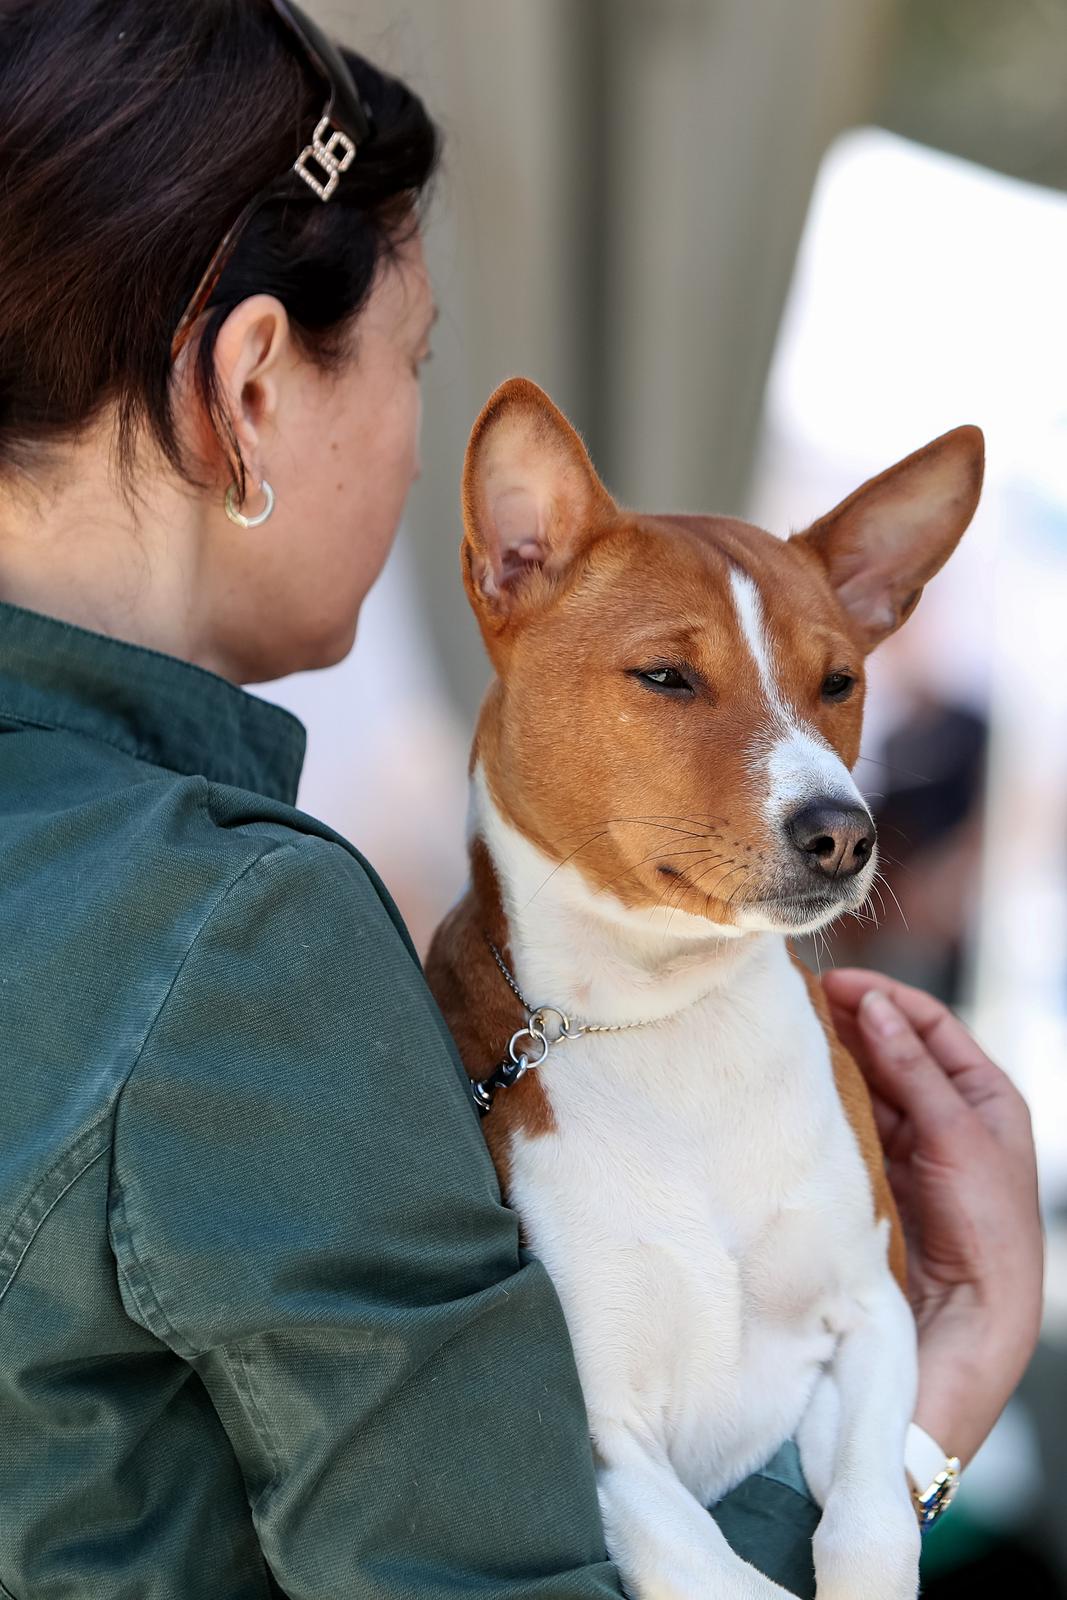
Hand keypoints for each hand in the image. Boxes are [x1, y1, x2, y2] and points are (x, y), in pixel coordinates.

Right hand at [821, 968, 1043, 1467]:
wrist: (968, 1321)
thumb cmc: (986, 1229)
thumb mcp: (958, 1136)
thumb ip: (912, 1069)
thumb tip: (874, 1007)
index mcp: (986, 1096)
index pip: (931, 1025)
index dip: (885, 998)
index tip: (835, 984)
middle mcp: (950, 1115)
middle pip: (894, 1050)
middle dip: (852, 1022)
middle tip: (800, 1001)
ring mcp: (912, 1145)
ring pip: (868, 1083)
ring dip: (835, 1058)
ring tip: (793, 1034)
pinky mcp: (879, 1174)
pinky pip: (851, 1122)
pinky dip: (827, 1099)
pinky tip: (799, 1083)